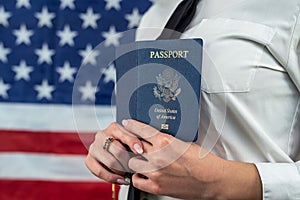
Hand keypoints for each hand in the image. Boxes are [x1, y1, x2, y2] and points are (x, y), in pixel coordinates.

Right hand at [85, 122, 143, 184]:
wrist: (112, 148)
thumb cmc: (125, 144)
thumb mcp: (132, 139)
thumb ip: (136, 141)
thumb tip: (139, 150)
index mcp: (114, 127)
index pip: (125, 136)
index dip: (133, 144)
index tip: (140, 151)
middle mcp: (101, 135)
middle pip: (118, 152)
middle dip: (129, 161)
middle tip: (134, 166)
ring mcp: (93, 147)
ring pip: (110, 163)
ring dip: (122, 171)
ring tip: (128, 172)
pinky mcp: (89, 160)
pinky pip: (100, 172)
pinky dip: (112, 178)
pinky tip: (120, 179)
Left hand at [122, 119, 261, 199]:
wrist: (212, 180)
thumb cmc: (202, 161)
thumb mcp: (184, 143)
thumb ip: (167, 140)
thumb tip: (154, 138)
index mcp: (166, 141)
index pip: (142, 130)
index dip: (132, 125)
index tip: (127, 123)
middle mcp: (158, 156)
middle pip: (134, 146)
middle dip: (133, 145)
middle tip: (134, 145)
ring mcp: (156, 172)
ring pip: (132, 163)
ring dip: (135, 161)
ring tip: (142, 161)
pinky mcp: (157, 186)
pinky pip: (137, 180)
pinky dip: (138, 177)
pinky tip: (144, 174)